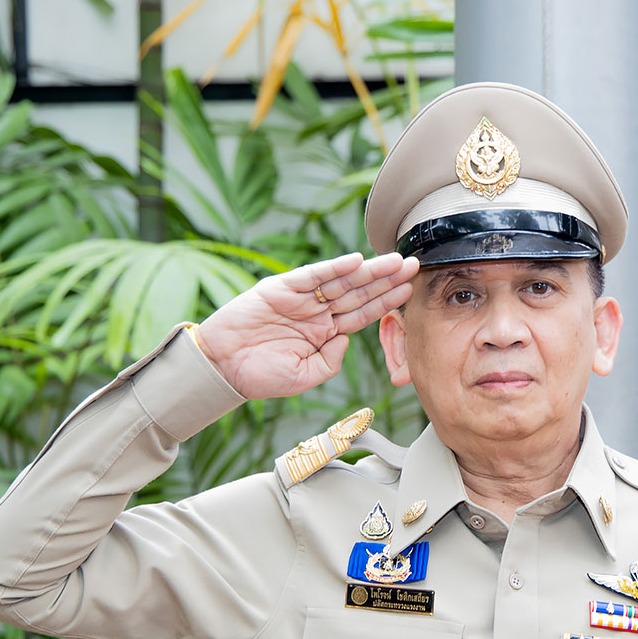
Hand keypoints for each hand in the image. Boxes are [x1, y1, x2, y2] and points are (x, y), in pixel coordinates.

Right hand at [196, 252, 418, 399]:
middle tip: (414, 266)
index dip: (387, 302)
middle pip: (359, 292)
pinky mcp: (281, 289)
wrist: (223, 368)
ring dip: (369, 271)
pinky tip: (356, 261)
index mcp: (325, 333)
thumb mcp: (305, 377)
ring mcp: (300, 299)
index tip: (409, 290)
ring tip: (395, 261)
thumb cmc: (261, 376)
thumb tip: (346, 339)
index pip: (363, 313)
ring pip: (341, 281)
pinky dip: (333, 268)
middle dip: (387, 279)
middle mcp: (317, 312)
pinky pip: (312, 277)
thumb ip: (330, 360)